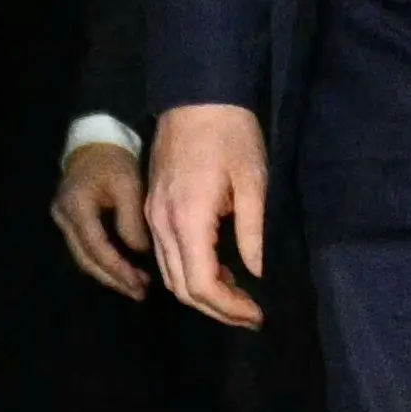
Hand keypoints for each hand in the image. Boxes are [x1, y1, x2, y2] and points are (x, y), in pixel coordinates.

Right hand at [50, 136, 155, 299]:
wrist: (94, 143)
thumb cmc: (114, 161)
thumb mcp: (129, 185)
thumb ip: (131, 220)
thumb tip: (139, 253)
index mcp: (76, 206)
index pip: (96, 247)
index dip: (117, 269)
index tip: (140, 284)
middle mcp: (63, 217)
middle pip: (86, 259)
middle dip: (113, 278)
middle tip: (138, 292)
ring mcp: (61, 220)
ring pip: (83, 258)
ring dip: (108, 274)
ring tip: (134, 286)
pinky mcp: (68, 222)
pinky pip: (84, 249)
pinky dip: (103, 262)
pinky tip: (121, 270)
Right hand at [140, 107, 275, 328]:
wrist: (196, 95)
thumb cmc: (231, 134)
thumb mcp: (254, 181)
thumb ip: (253, 232)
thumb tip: (258, 273)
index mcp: (187, 218)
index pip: (201, 283)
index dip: (228, 307)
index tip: (257, 315)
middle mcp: (161, 223)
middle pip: (181, 287)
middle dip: (216, 309)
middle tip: (251, 315)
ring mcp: (152, 216)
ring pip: (170, 274)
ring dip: (202, 293)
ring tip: (239, 297)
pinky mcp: (152, 207)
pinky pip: (166, 255)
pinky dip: (191, 272)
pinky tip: (219, 269)